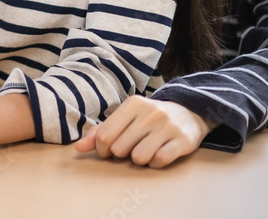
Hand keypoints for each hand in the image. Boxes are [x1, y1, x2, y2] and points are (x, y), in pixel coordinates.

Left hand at [74, 96, 216, 167]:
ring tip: (145, 150)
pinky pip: (159, 161)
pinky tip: (159, 154)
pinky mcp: (183, 140)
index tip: (108, 150)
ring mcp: (167, 126)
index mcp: (132, 104)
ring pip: (139, 157)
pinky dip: (156, 163)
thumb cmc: (148, 119)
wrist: (189, 112)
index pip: (105, 135)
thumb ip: (101, 131)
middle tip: (131, 147)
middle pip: (120, 149)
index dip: (102, 149)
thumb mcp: (125, 118)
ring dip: (140, 160)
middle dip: (122, 154)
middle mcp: (150, 112)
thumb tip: (78, 148)